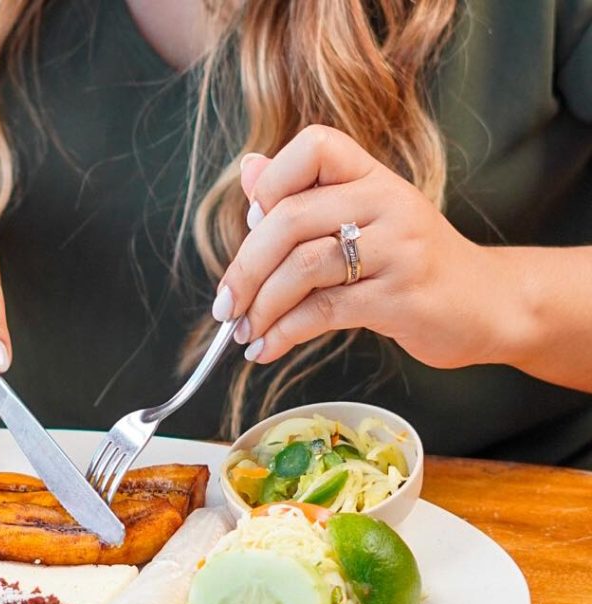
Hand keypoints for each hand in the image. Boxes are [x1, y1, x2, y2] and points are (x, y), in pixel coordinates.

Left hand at [215, 126, 525, 370]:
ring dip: (261, 307)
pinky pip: (325, 310)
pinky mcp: (400, 296)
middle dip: (246, 267)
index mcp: (372, 176)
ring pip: (304, 267)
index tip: (251, 226)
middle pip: (291, 219)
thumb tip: (249, 169)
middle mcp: (387, 202)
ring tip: (244, 334)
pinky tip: (267, 348)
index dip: (272, 183)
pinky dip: (285, 333)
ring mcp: (398, 248)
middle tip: (225, 306)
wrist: (487, 304)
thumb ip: (306, 197)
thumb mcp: (363, 221)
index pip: (314, 146)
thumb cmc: (412, 264)